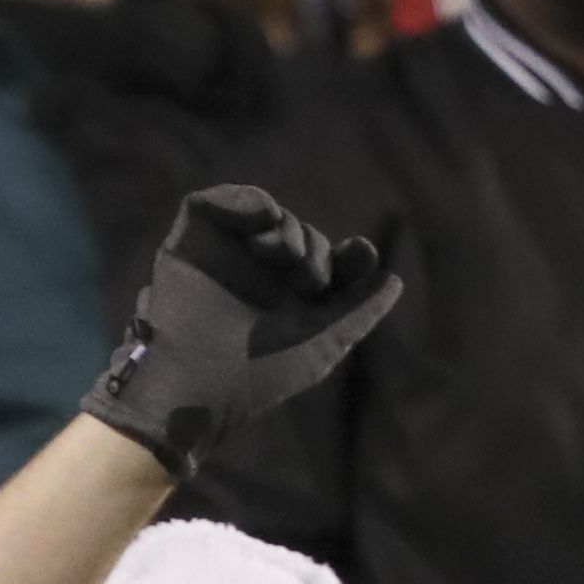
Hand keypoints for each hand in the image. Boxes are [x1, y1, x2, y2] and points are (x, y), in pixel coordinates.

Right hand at [78, 186, 400, 478]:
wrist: (197, 384)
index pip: (326, 266)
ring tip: (283, 256)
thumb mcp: (322, 345)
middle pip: (302, 237)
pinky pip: (212, 202)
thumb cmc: (258, 376)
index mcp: (286, 305)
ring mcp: (221, 258)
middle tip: (307, 279)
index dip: (349, 257)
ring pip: (266, 217)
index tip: (360, 253)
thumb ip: (359, 312)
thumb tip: (393, 280)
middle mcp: (255, 279)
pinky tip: (262, 216)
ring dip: (288, 229)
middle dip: (315, 249)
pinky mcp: (189, 243)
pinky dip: (241, 199)